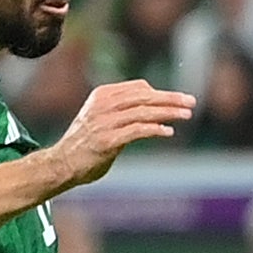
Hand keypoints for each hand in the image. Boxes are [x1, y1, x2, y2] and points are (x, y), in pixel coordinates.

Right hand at [52, 78, 193, 181]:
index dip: (161, 93)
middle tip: (191, 101)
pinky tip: (168, 131)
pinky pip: (137, 130)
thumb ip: (123, 110)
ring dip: (168, 112)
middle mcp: (103, 105)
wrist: (61, 164)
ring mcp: (104, 122)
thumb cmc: (85, 143)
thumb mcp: (101, 118)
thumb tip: (154, 106)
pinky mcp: (107, 140)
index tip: (179, 99)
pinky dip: (155, 129)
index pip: (138, 88)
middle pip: (144, 97)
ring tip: (187, 115)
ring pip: (144, 112)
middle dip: (171, 98)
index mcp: (102, 95)